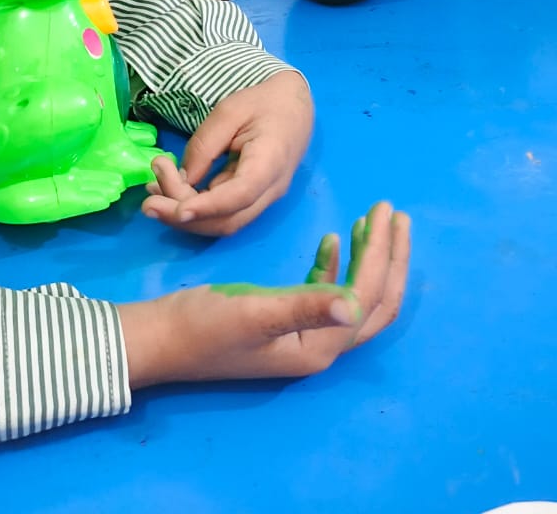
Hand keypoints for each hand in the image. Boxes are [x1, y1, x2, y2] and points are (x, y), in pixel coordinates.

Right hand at [120, 201, 410, 384]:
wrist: (162, 336)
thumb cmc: (206, 325)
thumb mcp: (256, 312)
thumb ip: (305, 306)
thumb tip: (353, 305)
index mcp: (319, 346)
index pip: (367, 296)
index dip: (383, 253)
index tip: (385, 210)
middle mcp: (320, 345)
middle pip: (374, 301)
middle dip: (390, 256)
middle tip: (394, 212)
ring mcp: (304, 334)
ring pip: (355, 294)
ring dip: (368, 256)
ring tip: (373, 217)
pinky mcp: (286, 319)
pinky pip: (326, 291)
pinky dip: (335, 263)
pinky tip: (332, 237)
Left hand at [141, 70, 313, 235]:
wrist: (292, 106)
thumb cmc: (263, 103)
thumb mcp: (230, 110)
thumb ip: (205, 144)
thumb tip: (182, 179)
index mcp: (271, 162)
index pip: (240, 195)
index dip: (208, 206)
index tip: (177, 210)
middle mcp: (270, 190)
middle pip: (227, 220)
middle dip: (184, 217)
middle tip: (147, 201)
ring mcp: (261, 199)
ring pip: (222, 223)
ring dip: (184, 215)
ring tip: (152, 191)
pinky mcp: (249, 199)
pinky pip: (221, 212)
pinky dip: (193, 207)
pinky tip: (167, 190)